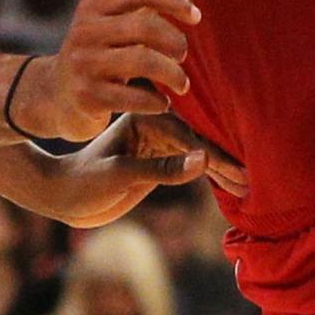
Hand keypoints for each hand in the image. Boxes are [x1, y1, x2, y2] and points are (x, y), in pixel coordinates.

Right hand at [11, 0, 201, 142]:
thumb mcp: (118, 21)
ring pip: (143, 61)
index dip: (174, 0)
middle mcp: (84, 31)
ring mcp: (83, 65)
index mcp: (93, 6)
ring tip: (181, 84)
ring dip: (173, 75)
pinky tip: (162, 104)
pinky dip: (157, 102)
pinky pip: (134, 98)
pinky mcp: (87, 97)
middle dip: (176, 42)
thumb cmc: (98, 53)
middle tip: (182, 55)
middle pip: (145, 26)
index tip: (195, 16)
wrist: (54, 95)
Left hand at [34, 111, 236, 222]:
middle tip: (252, 177)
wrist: (61, 196)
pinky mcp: (160, 163)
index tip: (237, 168)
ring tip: (248, 185)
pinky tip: (233, 185)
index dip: (213, 153)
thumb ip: (161, 169)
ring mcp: (158, 145)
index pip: (187, 136)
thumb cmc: (82, 182)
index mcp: (142, 118)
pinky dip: (211, 176)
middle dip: (225, 160)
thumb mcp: (120, 175)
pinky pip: (191, 167)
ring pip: (198, 154)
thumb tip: (203, 160)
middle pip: (198, 141)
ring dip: (222, 170)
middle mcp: (154, 126)